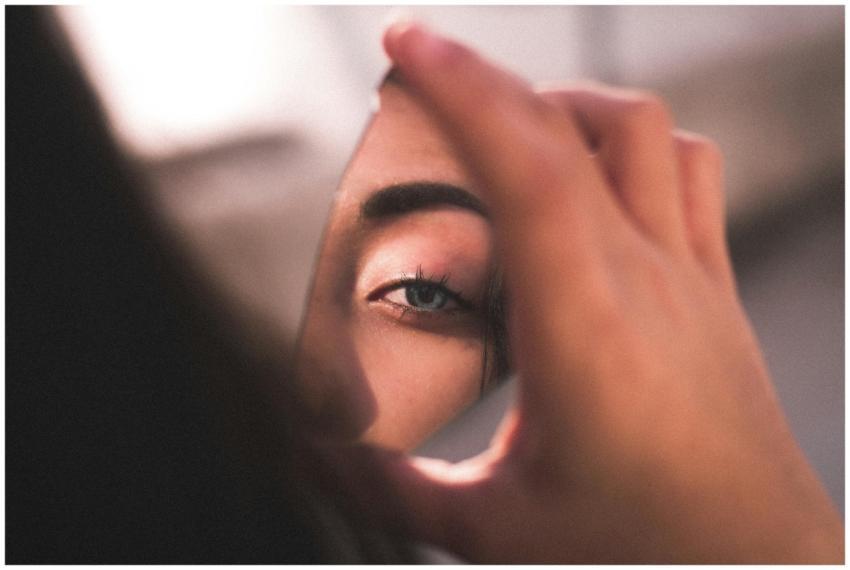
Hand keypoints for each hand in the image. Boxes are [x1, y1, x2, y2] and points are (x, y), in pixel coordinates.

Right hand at [331, 23, 842, 562]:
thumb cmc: (644, 551)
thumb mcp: (496, 526)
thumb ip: (394, 486)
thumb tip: (320, 457)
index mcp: (584, 327)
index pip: (527, 165)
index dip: (463, 87)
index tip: (405, 45)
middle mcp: (646, 280)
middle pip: (575, 127)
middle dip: (486, 79)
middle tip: (421, 79)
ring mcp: (690, 278)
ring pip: (646, 132)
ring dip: (567, 102)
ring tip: (506, 119)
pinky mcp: (713, 291)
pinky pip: (688, 174)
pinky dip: (632, 142)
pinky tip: (592, 174)